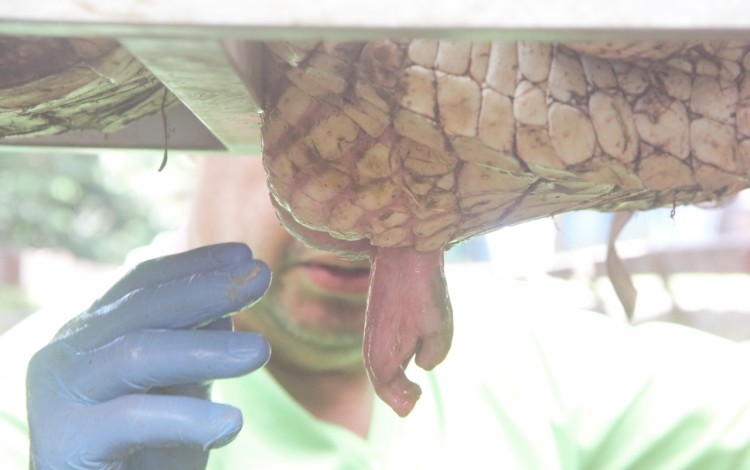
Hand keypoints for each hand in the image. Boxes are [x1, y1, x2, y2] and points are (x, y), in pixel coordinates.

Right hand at [27, 243, 270, 469]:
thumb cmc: (143, 450)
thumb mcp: (178, 388)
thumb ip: (193, 347)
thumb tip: (228, 309)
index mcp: (94, 333)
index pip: (144, 284)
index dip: (196, 264)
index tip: (247, 255)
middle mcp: (68, 353)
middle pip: (142, 307)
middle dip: (207, 289)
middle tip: (261, 278)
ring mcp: (60, 395)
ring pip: (138, 354)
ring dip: (207, 350)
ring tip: (261, 353)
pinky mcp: (66, 442)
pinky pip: (132, 418)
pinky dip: (186, 417)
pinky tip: (230, 423)